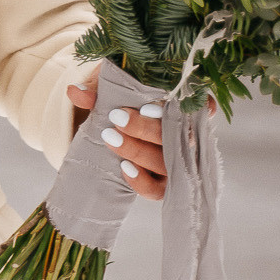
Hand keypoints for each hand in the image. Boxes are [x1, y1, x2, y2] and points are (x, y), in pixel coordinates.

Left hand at [65, 82, 210, 201]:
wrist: (109, 125)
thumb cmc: (118, 99)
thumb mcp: (108, 89)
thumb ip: (96, 90)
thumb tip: (76, 93)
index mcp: (183, 106)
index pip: (203, 107)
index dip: (184, 108)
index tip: (150, 104)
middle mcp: (187, 135)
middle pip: (179, 136)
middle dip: (146, 128)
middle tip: (116, 117)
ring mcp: (178, 162)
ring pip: (168, 162)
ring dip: (138, 150)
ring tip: (110, 138)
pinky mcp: (164, 183)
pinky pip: (158, 190)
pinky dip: (141, 181)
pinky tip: (123, 168)